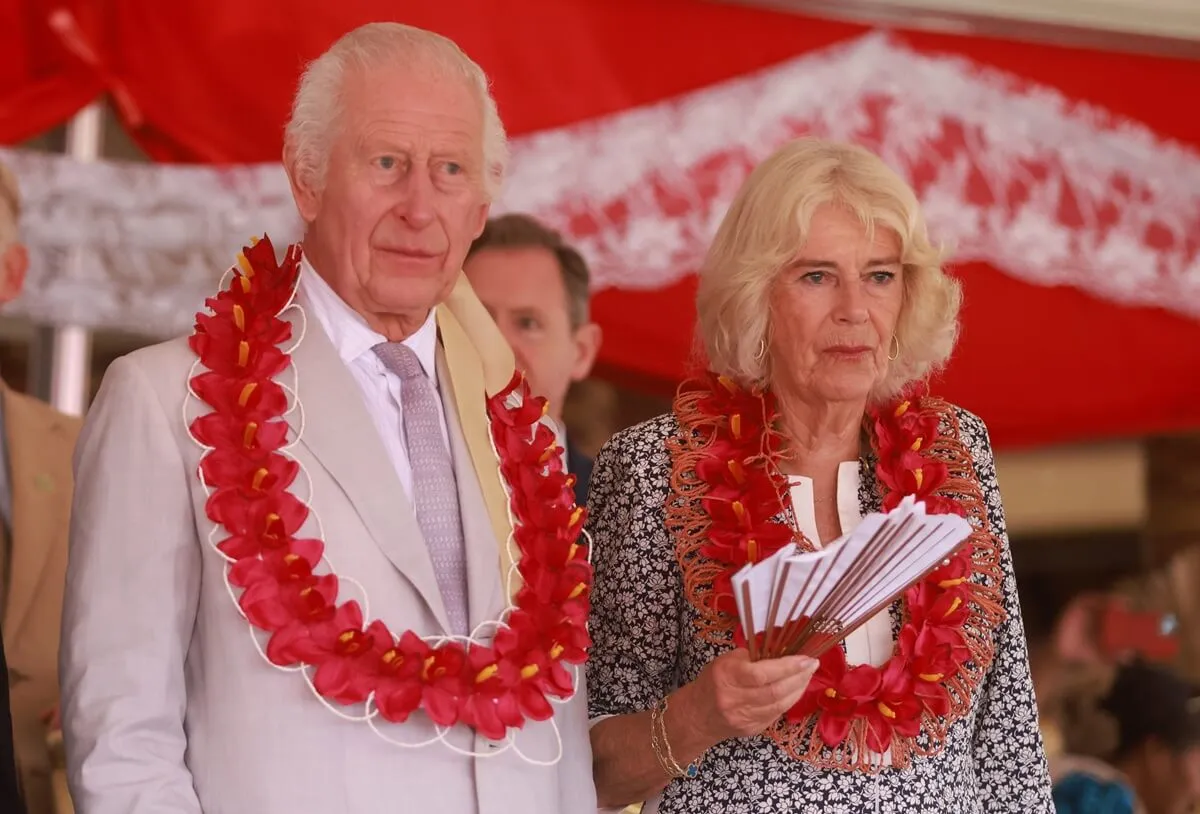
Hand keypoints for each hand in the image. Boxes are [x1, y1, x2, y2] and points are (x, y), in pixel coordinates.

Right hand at [682, 649, 817, 742]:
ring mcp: (744, 717)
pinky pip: (777, 713)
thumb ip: (751, 656)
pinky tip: (796, 689)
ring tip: (807, 675)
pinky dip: (790, 700)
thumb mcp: (725, 661)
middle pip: (775, 691)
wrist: (696, 716)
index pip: (762, 673)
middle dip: (799, 677)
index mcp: (727, 676)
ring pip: (780, 704)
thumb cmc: (713, 682)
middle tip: (812, 664)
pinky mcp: (752, 729)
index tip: (806, 658)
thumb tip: (780, 648)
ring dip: (799, 689)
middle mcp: (735, 699)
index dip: (788, 666)